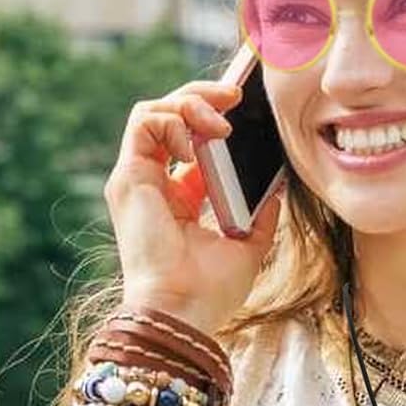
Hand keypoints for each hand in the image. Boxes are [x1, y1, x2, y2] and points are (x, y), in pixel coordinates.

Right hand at [105, 77, 283, 336]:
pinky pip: (145, 123)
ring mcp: (138, 180)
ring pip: (153, 111)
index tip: (245, 107)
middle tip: (235, 95)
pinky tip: (201, 149)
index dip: (215, 118)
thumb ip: (262, 215)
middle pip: (170, 117)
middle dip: (203, 96)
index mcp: (179, 199)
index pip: (191, 141)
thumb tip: (277, 187)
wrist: (184, 310)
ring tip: (221, 125)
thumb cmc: (211, 290)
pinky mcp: (128, 178)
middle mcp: (154, 184)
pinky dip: (175, 123)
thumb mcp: (248, 246)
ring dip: (191, 104)